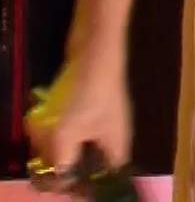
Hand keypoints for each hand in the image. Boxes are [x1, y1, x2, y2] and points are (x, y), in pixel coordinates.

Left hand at [25, 52, 131, 192]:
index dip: (90, 185)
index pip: (109, 177)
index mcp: (116, 144)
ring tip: (40, 137)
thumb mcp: (70, 131)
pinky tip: (42, 122)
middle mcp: (112, 133)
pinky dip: (58, 126)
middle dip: (65, 162)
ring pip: (77, 141)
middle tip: (45, 161)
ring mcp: (101, 116)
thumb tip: (58, 176)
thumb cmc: (90, 92)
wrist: (96, 47)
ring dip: (57, 142)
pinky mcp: (89, 102)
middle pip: (89, 160)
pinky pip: (73, 124)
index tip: (67, 183)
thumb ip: (62, 159)